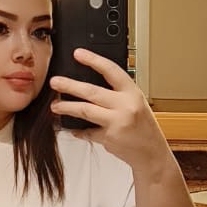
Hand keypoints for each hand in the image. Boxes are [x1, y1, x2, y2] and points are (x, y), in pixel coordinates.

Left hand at [49, 51, 170, 174]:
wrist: (152, 152)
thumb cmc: (144, 126)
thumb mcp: (136, 103)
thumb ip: (118, 94)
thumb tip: (89, 85)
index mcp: (132, 93)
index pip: (111, 71)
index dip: (93, 60)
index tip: (78, 54)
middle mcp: (125, 106)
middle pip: (92, 91)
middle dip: (70, 85)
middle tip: (55, 82)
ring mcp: (116, 122)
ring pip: (85, 110)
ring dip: (67, 107)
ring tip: (55, 106)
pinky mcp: (108, 138)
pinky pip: (87, 132)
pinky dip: (78, 130)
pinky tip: (72, 128)